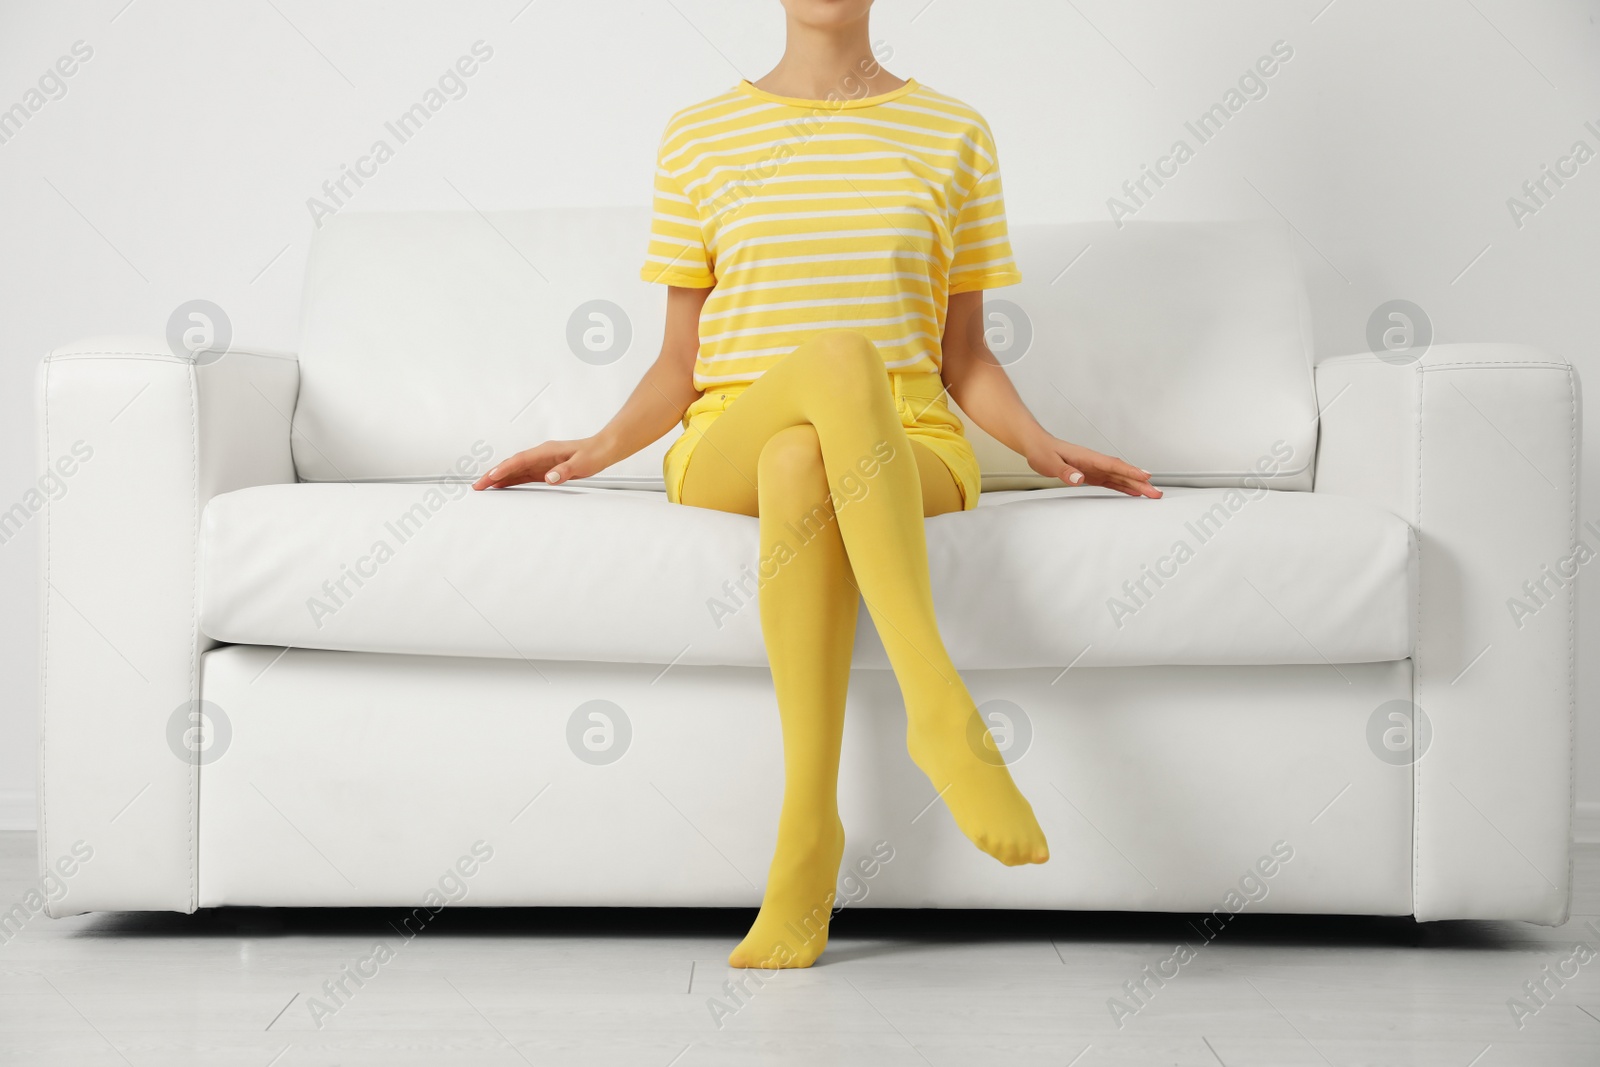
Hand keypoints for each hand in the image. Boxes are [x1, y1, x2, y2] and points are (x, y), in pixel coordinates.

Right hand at [472, 437, 611, 489]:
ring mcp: (540, 462)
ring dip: (498, 478)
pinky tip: (501, 487)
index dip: (505, 469)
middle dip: (493, 474)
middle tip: (478, 486)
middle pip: (511, 464)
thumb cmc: (593, 454)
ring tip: (483, 488)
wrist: (602, 449)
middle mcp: (539, 455)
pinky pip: (523, 475)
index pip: (520, 460)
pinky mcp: (544, 469)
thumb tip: (549, 478)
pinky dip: (511, 480)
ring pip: (514, 470)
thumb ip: (565, 471)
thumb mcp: (582, 464)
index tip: (492, 477)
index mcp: (545, 451)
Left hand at [1026, 437, 1161, 498]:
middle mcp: (1095, 462)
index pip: (1113, 465)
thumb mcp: (1049, 463)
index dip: (1130, 471)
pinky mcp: (1092, 474)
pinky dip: (1124, 486)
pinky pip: (1112, 481)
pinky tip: (1134, 492)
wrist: (1037, 446)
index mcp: (1088, 457)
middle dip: (1140, 482)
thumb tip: (1078, 478)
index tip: (1146, 477)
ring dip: (1136, 485)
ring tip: (1152, 494)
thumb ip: (1064, 471)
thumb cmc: (1043, 452)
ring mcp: (1095, 468)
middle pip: (1122, 472)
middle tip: (1156, 493)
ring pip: (1120, 477)